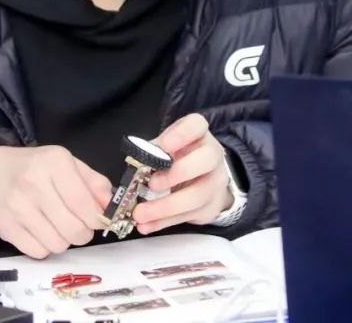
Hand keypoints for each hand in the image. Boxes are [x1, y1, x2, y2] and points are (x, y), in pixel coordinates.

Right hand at [0, 145, 112, 258]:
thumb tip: (111, 205)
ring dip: (64, 240)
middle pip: (74, 229)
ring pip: (57, 244)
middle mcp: (34, 183)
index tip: (98, 220)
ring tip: (57, 226)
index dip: (97, 219)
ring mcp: (18, 207)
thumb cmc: (36, 168)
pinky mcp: (6, 227)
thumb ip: (94, 182)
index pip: (84, 203)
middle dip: (83, 232)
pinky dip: (45, 247)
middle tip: (78, 225)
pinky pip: (38, 252)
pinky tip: (41, 231)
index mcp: (54, 162)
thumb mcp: (68, 164)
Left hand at [132, 114, 232, 234]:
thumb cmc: (180, 158)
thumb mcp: (168, 148)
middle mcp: (212, 156)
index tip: (164, 146)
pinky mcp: (210, 207)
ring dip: (166, 207)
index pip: (197, 125)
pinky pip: (188, 217)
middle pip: (206, 159)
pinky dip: (163, 222)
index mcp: (199, 135)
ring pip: (197, 195)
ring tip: (140, 214)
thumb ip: (154, 152)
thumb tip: (136, 164)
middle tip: (152, 184)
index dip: (181, 134)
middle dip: (178, 173)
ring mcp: (215, 183)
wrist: (205, 179)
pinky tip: (146, 225)